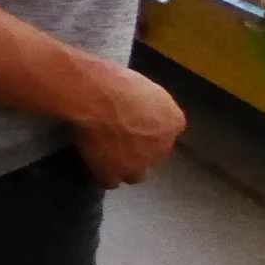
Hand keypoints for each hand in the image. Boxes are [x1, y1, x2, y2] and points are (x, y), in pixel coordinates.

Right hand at [68, 61, 185, 185]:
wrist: (96, 97)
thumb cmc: (118, 83)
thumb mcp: (143, 88)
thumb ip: (147, 106)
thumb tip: (135, 111)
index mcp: (174, 123)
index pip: (166, 134)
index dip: (148, 131)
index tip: (132, 125)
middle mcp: (163, 146)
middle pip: (153, 156)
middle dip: (140, 152)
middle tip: (118, 141)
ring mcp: (139, 164)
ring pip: (135, 174)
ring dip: (123, 168)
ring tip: (104, 157)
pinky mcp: (115, 174)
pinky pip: (109, 181)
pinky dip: (100, 174)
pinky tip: (90, 164)